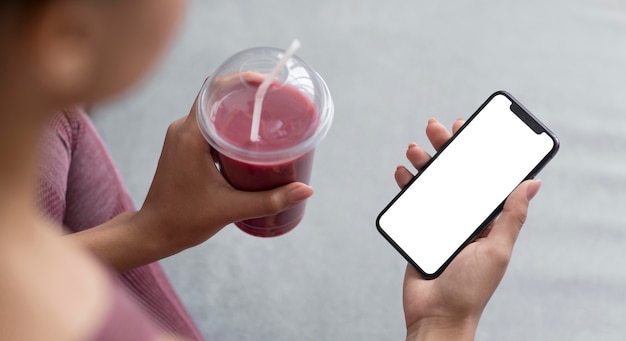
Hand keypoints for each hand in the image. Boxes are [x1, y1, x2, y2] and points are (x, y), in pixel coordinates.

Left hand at [135, 87, 312, 254]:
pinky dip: (228, 125)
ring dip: (238, 110)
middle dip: (246, 94)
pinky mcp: (183, 148)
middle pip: (216, 96)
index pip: (214, 90)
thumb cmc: (185, 220)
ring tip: (268, 117)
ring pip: (212, 111)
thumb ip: (271, 200)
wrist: (153, 233)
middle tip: (276, 100)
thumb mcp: (232, 209)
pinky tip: (249, 138)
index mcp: (191, 136)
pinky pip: (208, 126)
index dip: (241, 80)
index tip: (267, 82)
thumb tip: (306, 190)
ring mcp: (180, 137)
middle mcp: (182, 129)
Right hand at [396, 118, 541, 340]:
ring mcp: (440, 222)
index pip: (483, 178)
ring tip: (415, 149)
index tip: (469, 129)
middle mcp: (464, 217)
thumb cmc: (470, 289)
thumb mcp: (497, 249)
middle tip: (436, 128)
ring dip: (424, 163)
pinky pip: (413, 201)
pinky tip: (403, 174)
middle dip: (446, 149)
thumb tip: (532, 183)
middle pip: (455, 175)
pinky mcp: (419, 229)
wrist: (436, 315)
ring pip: (432, 184)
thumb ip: (511, 215)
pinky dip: (407, 185)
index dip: (476, 152)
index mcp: (487, 221)